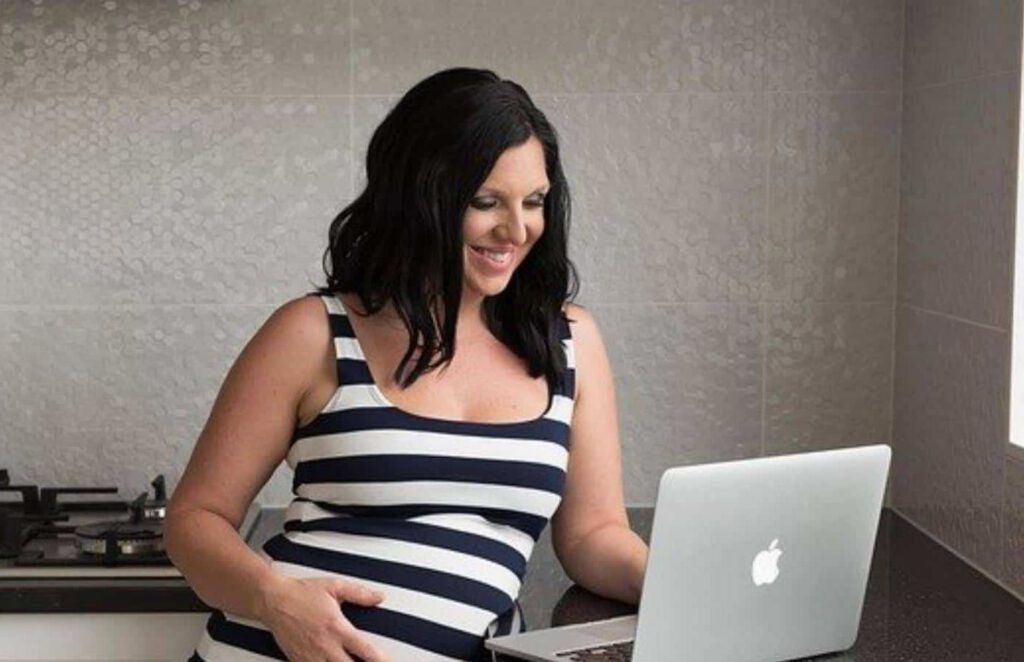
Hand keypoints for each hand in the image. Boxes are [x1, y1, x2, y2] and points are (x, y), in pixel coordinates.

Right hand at [256, 574, 391, 660]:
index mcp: (337, 628)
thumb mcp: (334, 586)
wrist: (272, 600)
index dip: (380, 660)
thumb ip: (359, 593)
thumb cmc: (302, 592)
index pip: (365, 650)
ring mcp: (311, 657)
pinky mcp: (299, 661)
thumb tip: (380, 596)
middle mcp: (325, 646)